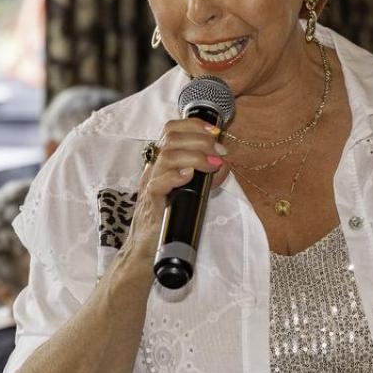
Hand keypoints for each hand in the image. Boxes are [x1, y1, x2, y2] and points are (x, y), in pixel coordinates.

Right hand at [125, 119, 229, 262]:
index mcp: (162, 161)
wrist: (148, 247)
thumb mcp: (192, 190)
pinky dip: (175, 176)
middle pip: (171, 138)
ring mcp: (150, 184)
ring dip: (196, 156)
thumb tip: (224, 163)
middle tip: (220, 151)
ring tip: (213, 164)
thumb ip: (207, 175)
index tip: (215, 131)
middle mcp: (155, 168)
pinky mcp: (150, 203)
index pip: (171, 130)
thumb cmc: (171, 216)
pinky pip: (157, 184)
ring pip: (167, 156)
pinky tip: (190, 175)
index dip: (193, 125)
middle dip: (201, 139)